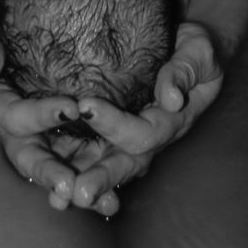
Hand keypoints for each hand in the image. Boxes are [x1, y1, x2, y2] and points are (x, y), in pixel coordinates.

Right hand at [0, 16, 117, 215]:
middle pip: (31, 158)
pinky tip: (114, 197)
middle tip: (71, 189)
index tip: (70, 107)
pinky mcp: (56, 137)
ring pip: (56, 168)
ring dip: (79, 187)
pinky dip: (92, 178)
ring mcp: (36, 137)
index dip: (41, 115)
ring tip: (105, 203)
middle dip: (51, 174)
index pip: (15, 116)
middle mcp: (13, 132)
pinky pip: (73, 161)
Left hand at [67, 21, 223, 213]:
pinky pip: (90, 157)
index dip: (114, 123)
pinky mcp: (110, 136)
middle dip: (100, 178)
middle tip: (77, 193)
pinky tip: (49, 185)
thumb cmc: (192, 49)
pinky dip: (71, 171)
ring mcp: (128, 141)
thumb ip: (184, 72)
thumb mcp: (198, 52)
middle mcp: (148, 139)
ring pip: (104, 168)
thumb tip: (172, 100)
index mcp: (169, 121)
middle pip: (123, 164)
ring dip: (81, 183)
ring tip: (58, 198)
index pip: (140, 132)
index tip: (84, 105)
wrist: (183, 49)